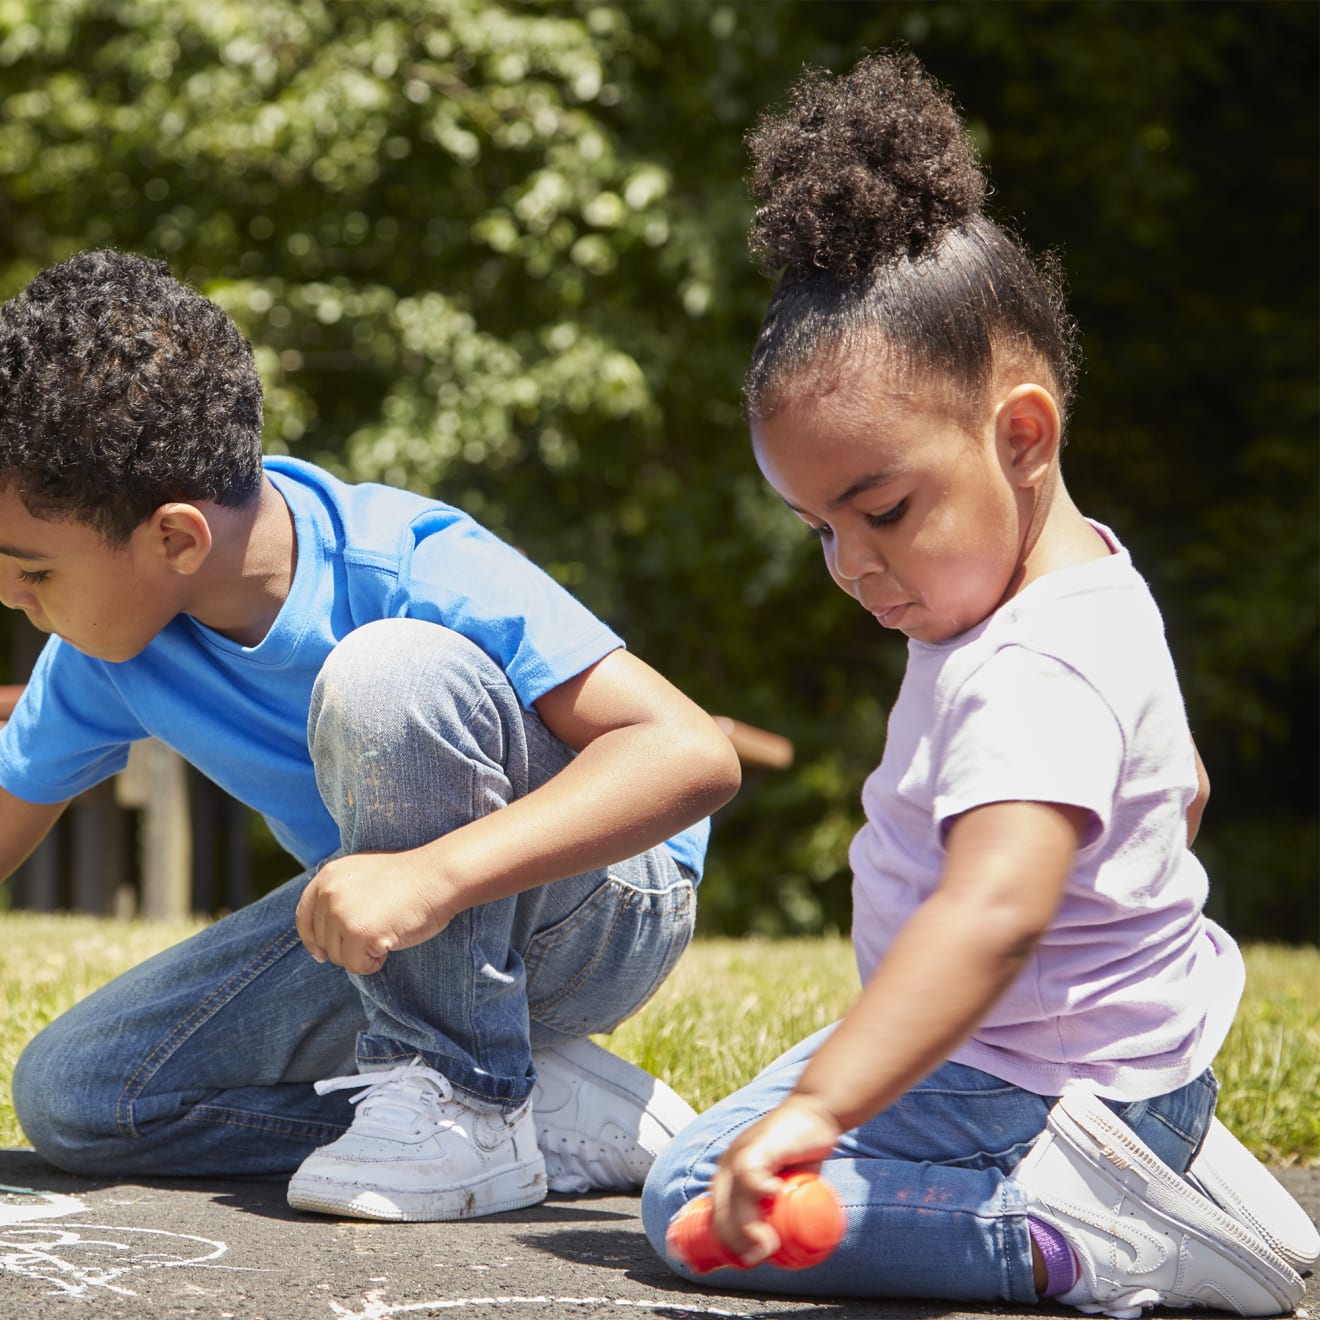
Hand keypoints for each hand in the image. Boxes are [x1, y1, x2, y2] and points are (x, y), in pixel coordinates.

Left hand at [295, 849, 454, 973]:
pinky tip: (390, 942)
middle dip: (348, 946)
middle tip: (378, 931)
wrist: (438, 877)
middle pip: (323, 941)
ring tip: (387, 931)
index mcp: (328, 876)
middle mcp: (329, 893)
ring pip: (339, 957)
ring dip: (362, 954)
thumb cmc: (410, 879)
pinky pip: (356, 966)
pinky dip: (374, 963)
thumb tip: (324, 929)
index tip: (320, 954)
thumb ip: (341, 894)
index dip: (311, 938)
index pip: (304, 916)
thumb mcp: (363, 875)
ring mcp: (342, 913)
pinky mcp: (358, 933)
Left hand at [707, 1094, 841, 1265]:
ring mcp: (742, 1154)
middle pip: (723, 1212)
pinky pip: (750, 1172)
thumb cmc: (798, 1150)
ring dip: (748, 1227)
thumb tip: (778, 1242)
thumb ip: (775, 1204)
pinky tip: (772, 1196)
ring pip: (735, 1199)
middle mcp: (728, 1165)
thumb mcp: (780, 1181)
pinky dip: (758, 1189)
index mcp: (727, 1176)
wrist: (815, 1112)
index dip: (726, 1244)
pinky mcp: (761, 1146)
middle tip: (761, 1257)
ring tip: (768, 1244)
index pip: (717, 1216)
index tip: (744, 1262)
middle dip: (737, 1243)